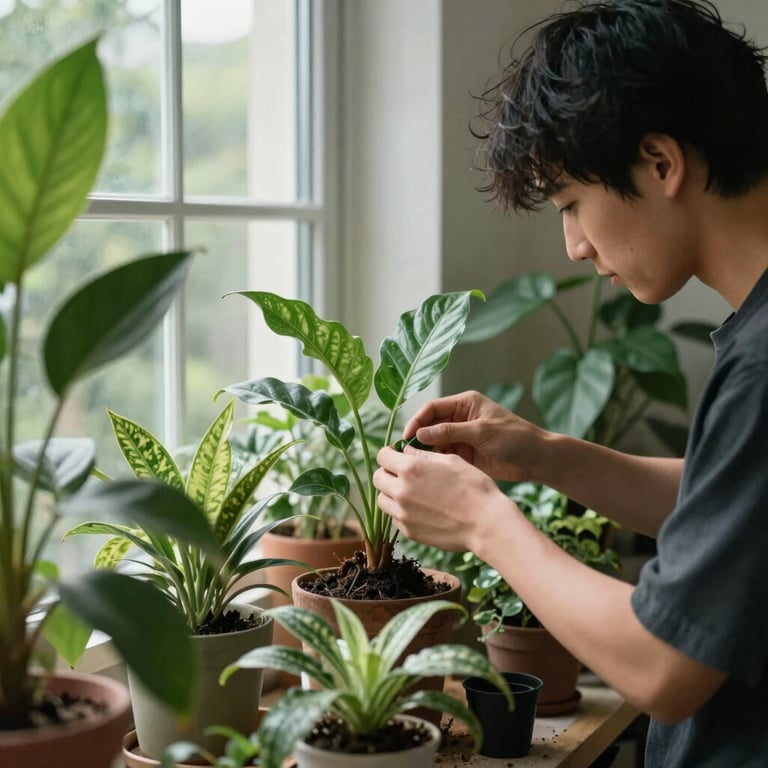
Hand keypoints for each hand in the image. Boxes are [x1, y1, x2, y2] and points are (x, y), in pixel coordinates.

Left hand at [374, 446, 515, 553]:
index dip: (389, 453)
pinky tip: (421, 509)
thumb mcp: (451, 461)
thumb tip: (406, 451)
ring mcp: (403, 514)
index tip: (397, 456)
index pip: (382, 456)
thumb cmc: (474, 488)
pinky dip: (402, 512)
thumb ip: (423, 454)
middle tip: (403, 474)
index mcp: (410, 468)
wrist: (486, 524)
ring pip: (382, 500)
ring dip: (392, 494)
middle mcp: (401, 491)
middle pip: (377, 478)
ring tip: (412, 493)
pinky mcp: (409, 532)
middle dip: (388, 473)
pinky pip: (395, 518)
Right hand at [402, 390, 547, 482]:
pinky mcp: (465, 455)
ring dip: (426, 452)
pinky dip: (436, 462)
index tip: (407, 437)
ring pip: (435, 443)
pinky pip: (444, 457)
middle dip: (418, 438)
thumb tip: (420, 433)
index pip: (432, 408)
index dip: (417, 421)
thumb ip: (450, 432)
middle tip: (406, 454)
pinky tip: (429, 471)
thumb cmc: (514, 437)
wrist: (536, 459)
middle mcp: (460, 418)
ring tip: (415, 464)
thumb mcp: (481, 431)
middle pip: (430, 425)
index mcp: (465, 404)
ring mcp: (462, 437)